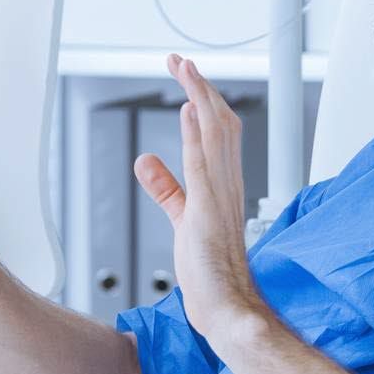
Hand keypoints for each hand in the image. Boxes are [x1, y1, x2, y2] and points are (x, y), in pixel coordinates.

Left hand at [135, 54, 267, 340]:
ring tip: (183, 69)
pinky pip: (203, 165)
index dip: (202, 100)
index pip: (216, 131)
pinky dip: (195, 136)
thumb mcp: (181, 218)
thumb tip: (146, 159)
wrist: (228, 311)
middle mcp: (227, 184)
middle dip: (199, 88)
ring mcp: (221, 196)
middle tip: (179, 62)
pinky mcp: (208, 212)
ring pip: (214, 135)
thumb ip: (165, 187)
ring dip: (199, 98)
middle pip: (219, 124)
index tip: (185, 76)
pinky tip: (186, 112)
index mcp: (223, 185)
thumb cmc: (210, 272)